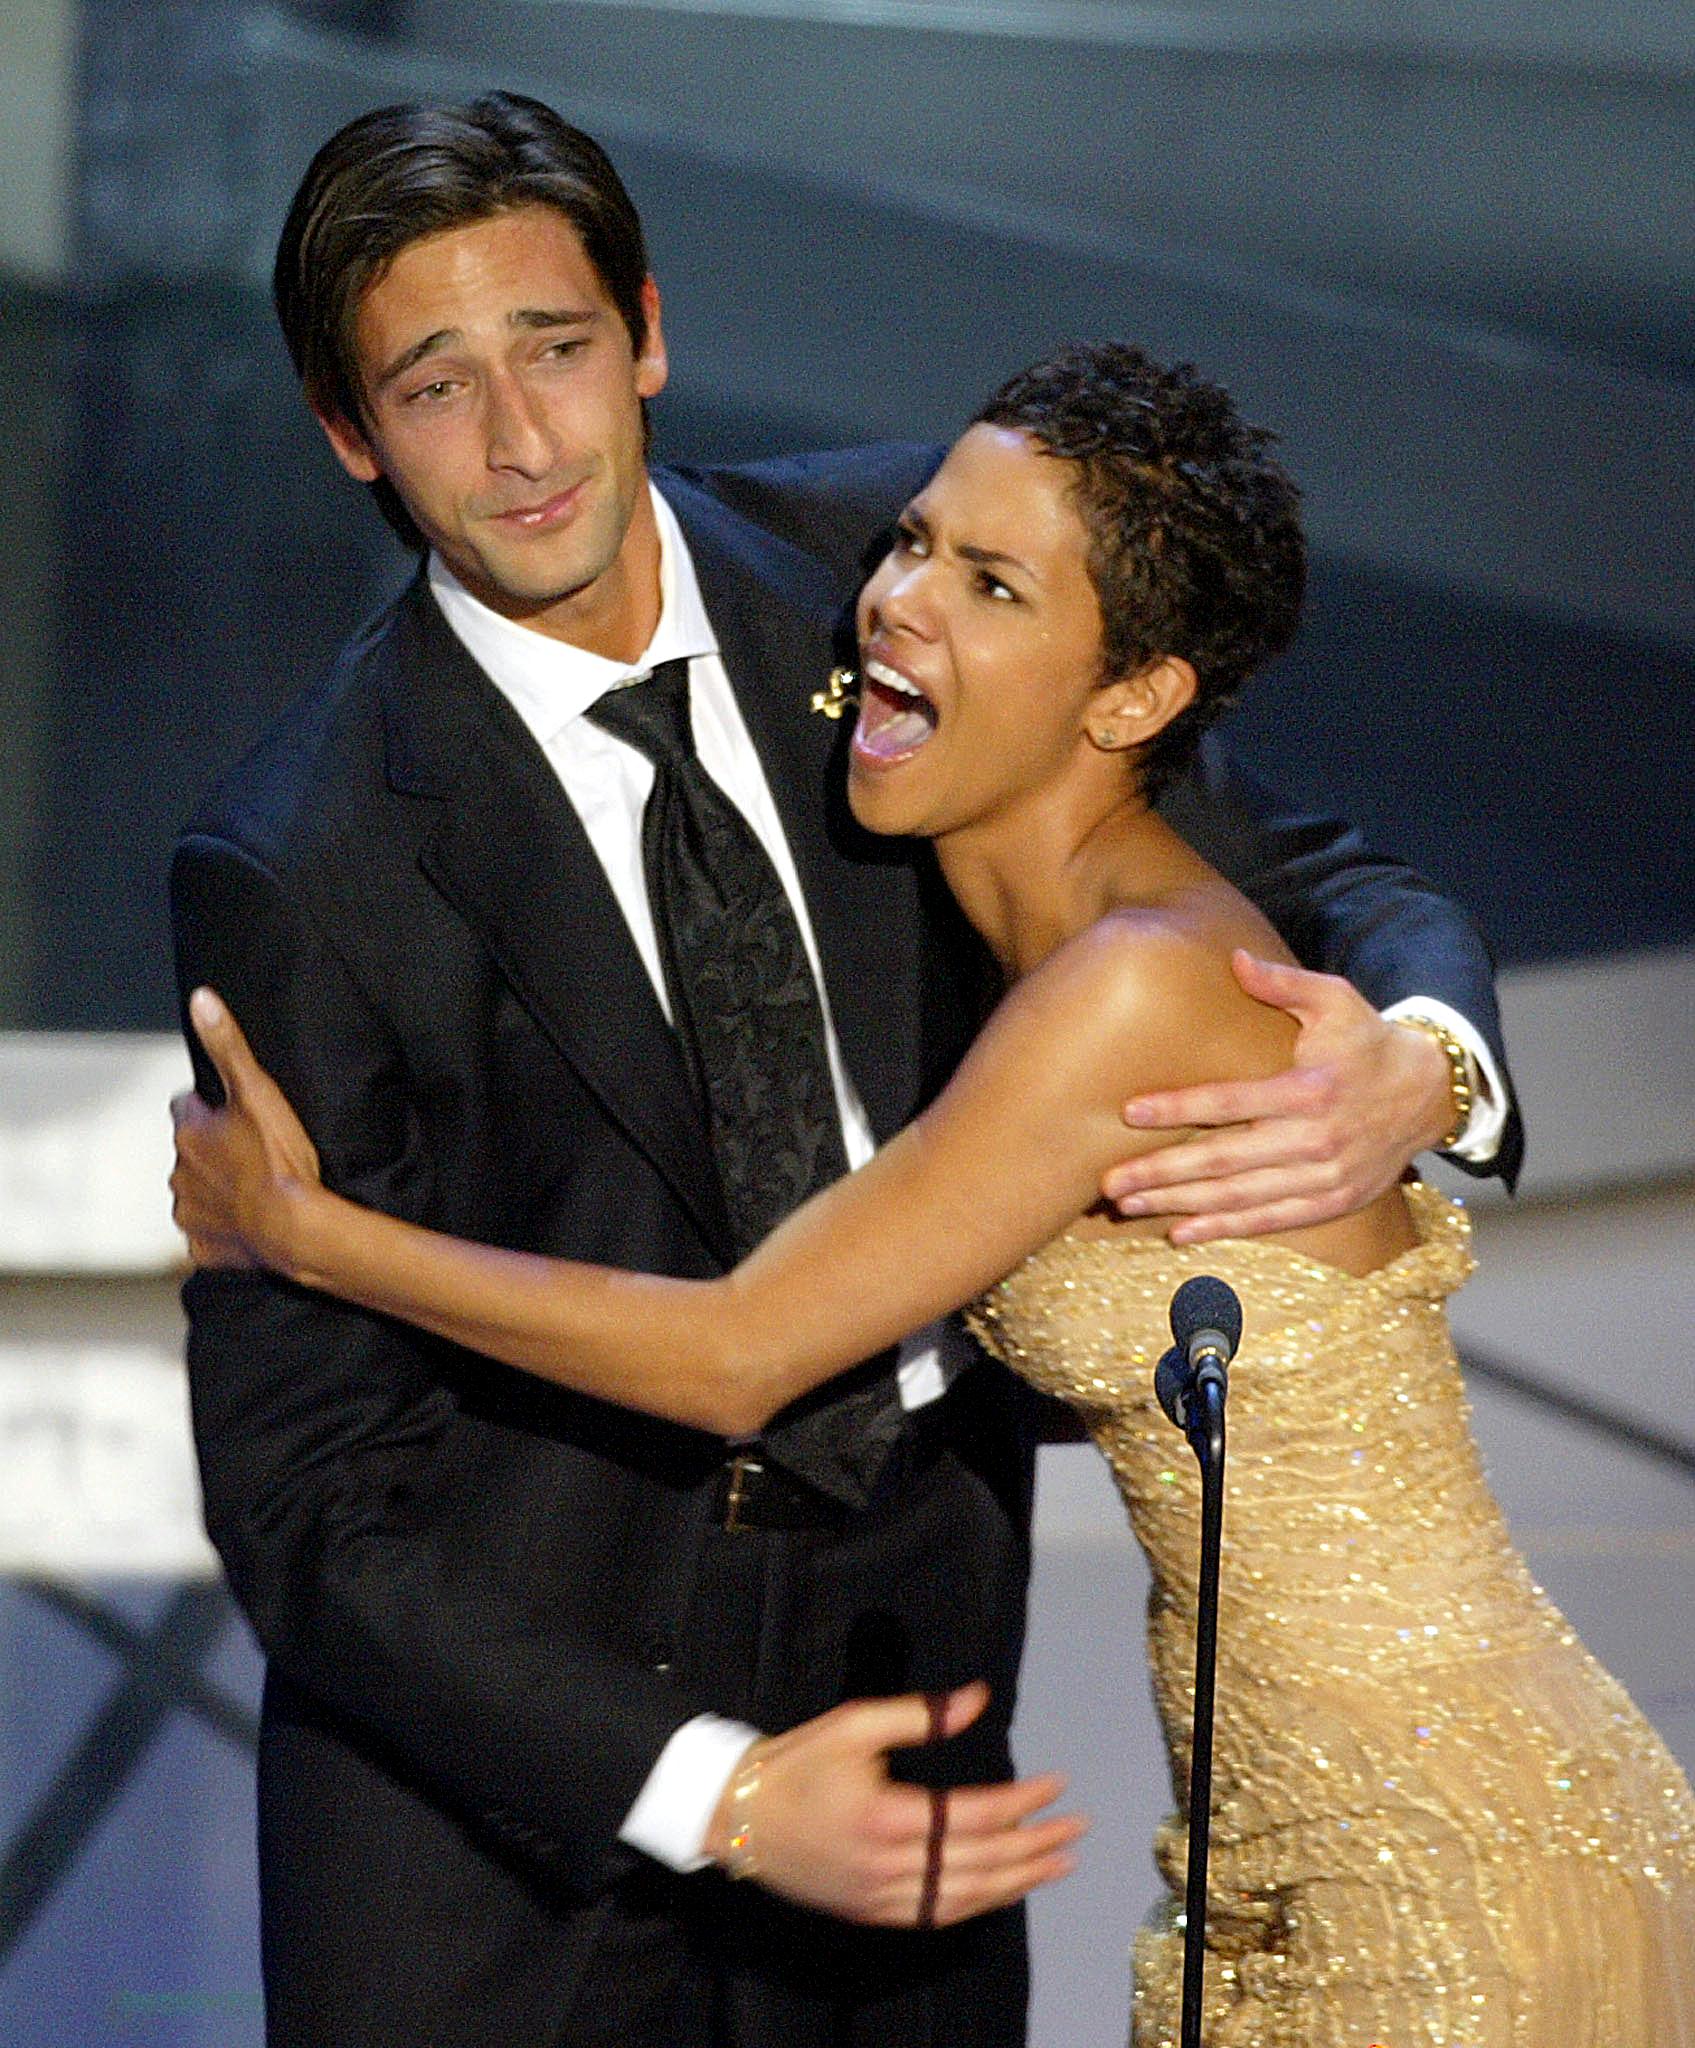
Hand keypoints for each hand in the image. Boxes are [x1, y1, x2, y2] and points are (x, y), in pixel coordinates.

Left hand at [170, 987, 321, 1274]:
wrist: (296, 1229)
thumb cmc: (280, 1159)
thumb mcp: (258, 1090)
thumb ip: (228, 1044)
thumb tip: (200, 999)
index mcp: (188, 1134)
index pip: (187, 1108)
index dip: (211, 1108)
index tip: (237, 1114)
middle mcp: (179, 1174)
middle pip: (193, 1153)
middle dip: (216, 1151)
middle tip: (257, 1153)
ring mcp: (190, 1214)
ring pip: (199, 1193)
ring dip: (221, 1190)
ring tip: (260, 1188)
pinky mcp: (204, 1249)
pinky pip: (211, 1235)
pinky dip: (228, 1229)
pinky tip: (256, 1222)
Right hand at [704, 1682, 1082, 1927]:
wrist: (738, 1815)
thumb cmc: (798, 1761)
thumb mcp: (854, 1723)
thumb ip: (920, 1715)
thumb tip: (978, 1698)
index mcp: (886, 1816)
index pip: (974, 1814)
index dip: (1021, 1801)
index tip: (1056, 1784)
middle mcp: (888, 1867)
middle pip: (980, 1862)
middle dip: (1035, 1845)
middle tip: (1076, 1829)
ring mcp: (879, 1898)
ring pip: (964, 1897)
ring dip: (1018, 1883)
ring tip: (1057, 1864)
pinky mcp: (870, 1913)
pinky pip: (936, 1916)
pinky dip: (977, 1905)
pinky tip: (1004, 1891)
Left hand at [1102, 950, 1452, 1242]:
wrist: (1428, 1092)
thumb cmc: (1367, 1039)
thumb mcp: (1335, 998)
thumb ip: (1282, 982)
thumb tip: (1234, 959)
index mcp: (1308, 1089)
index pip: (1230, 1102)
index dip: (1178, 1108)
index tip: (1129, 1113)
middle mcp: (1314, 1139)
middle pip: (1225, 1160)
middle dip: (1163, 1172)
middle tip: (1109, 1181)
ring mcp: (1324, 1176)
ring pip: (1240, 1196)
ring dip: (1180, 1204)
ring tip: (1128, 1206)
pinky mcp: (1332, 1200)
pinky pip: (1271, 1220)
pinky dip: (1225, 1228)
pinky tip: (1180, 1231)